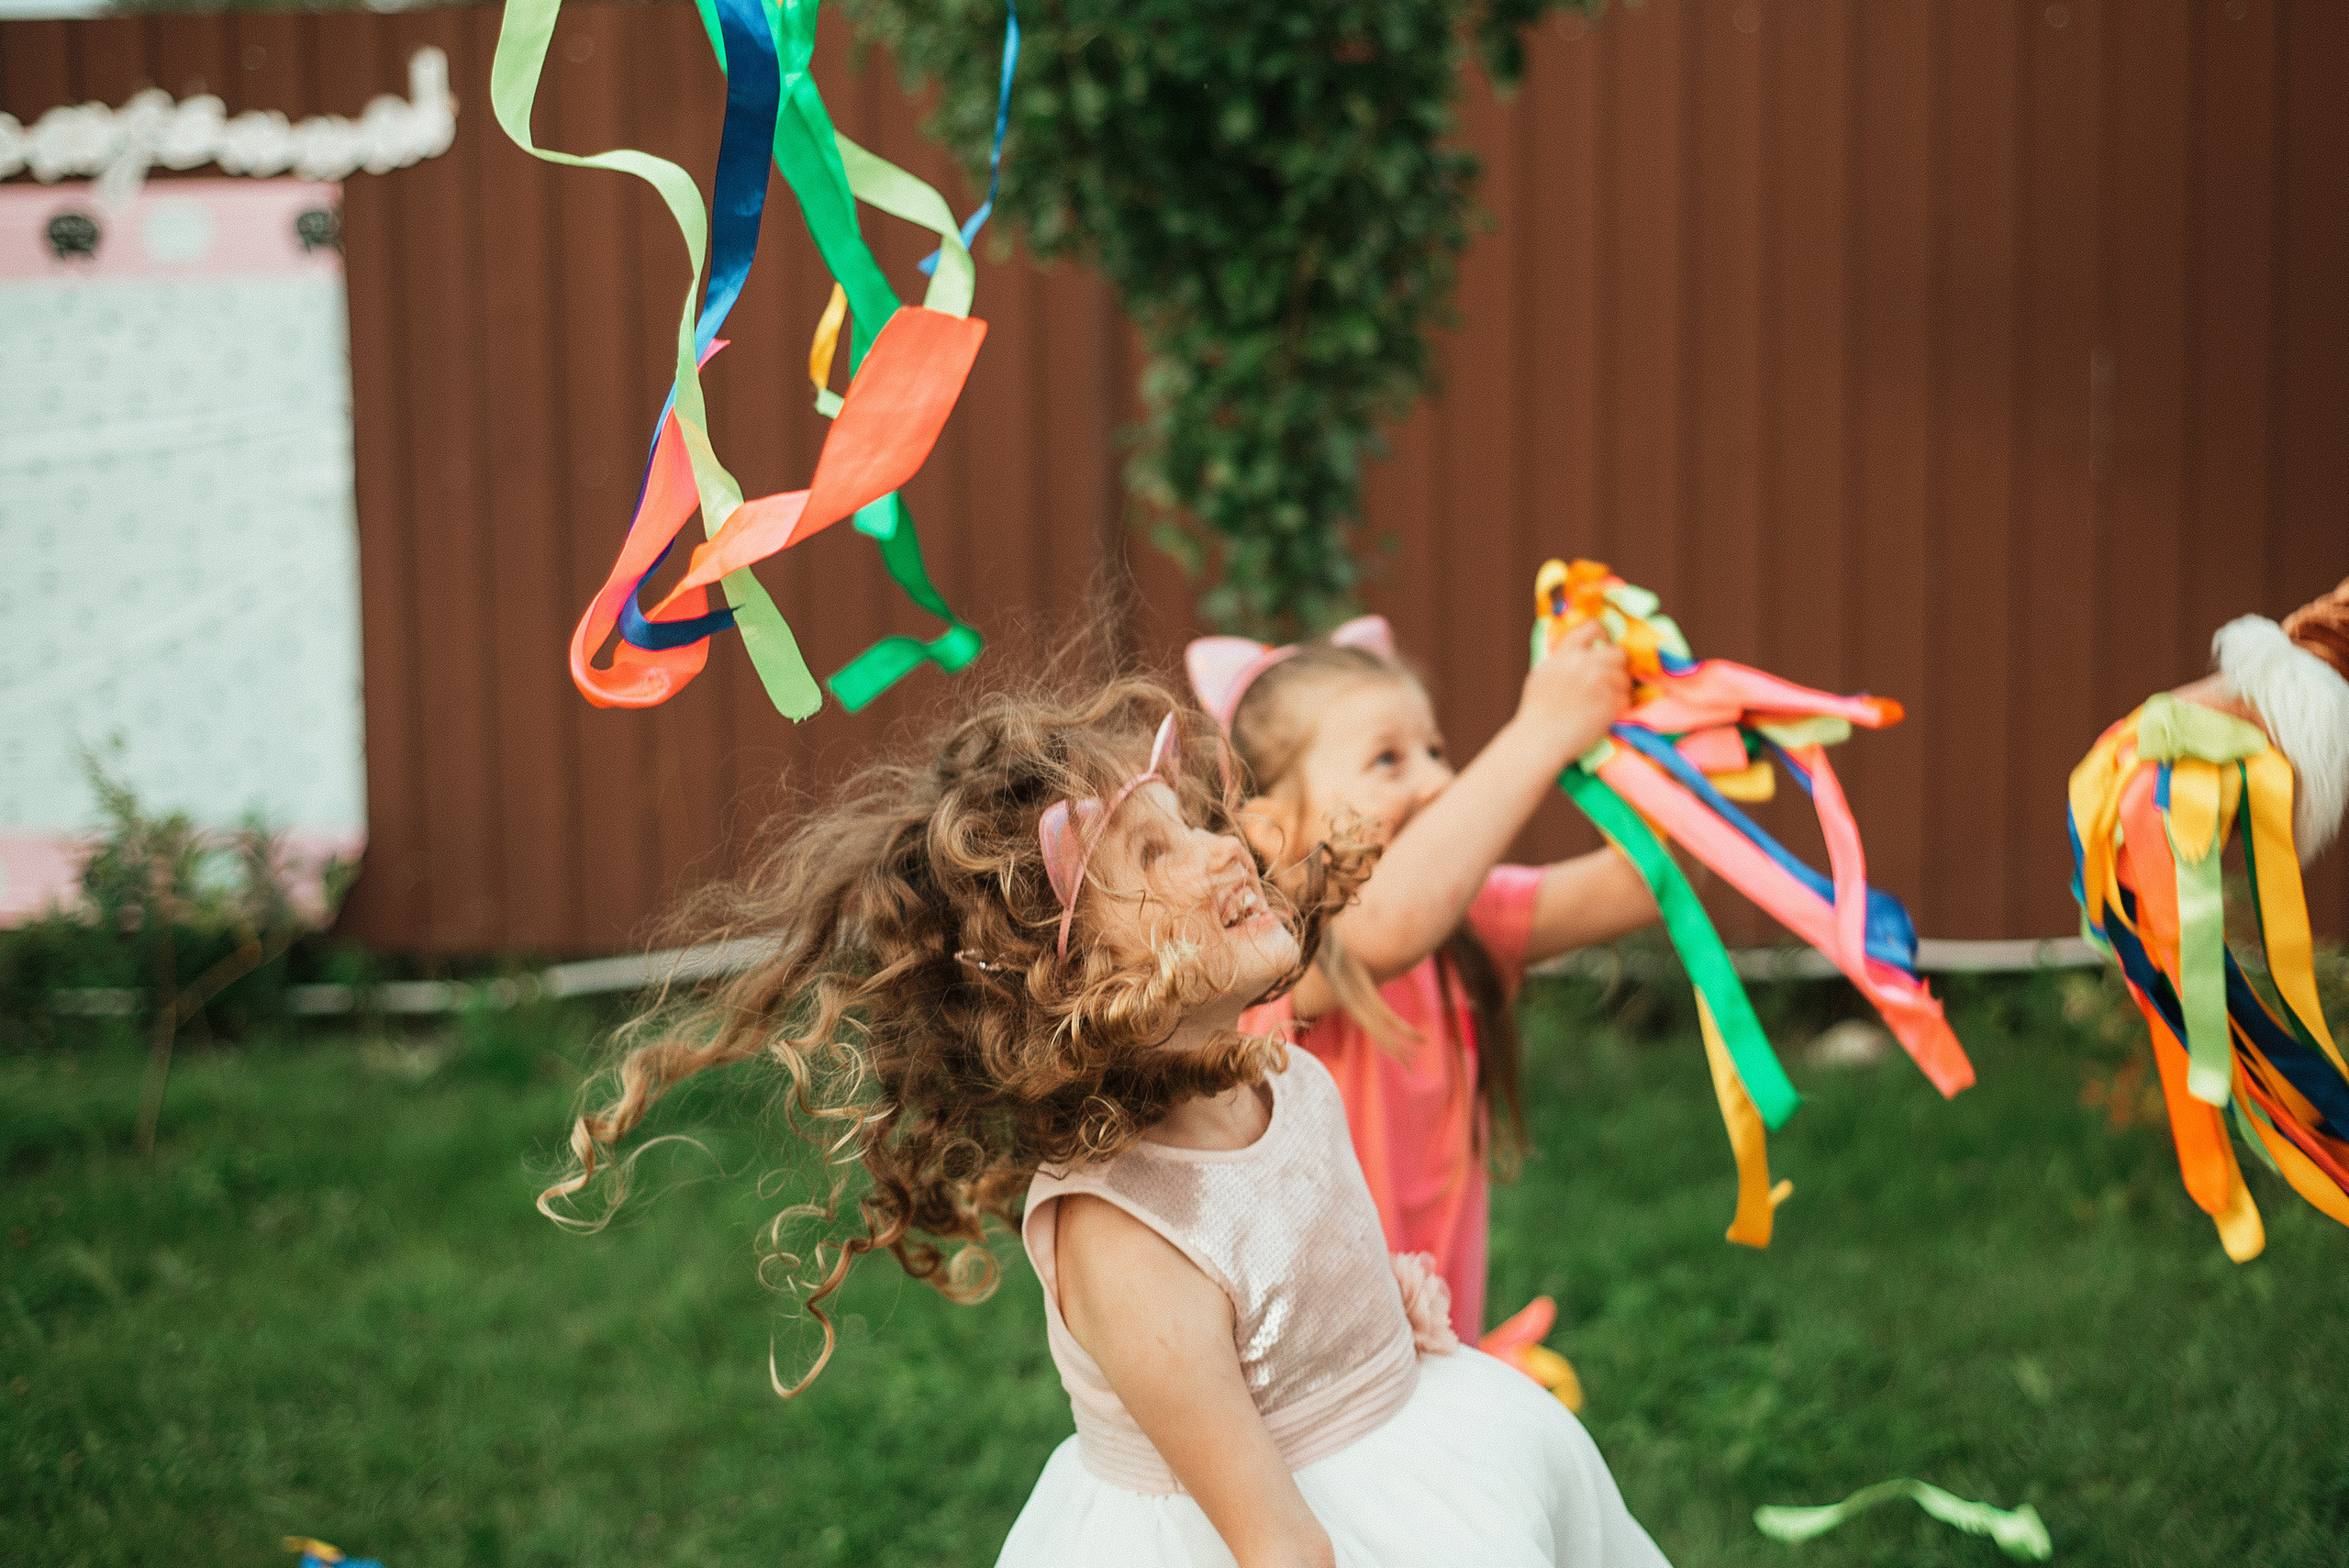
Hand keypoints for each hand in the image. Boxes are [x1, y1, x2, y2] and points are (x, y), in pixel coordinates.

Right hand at [1513, 619, 1630, 767]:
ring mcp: (1602, 682)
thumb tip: (1576, 654)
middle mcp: (1587, 662)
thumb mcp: (1543, 673)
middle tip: (1609, 679)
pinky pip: (1626, 699)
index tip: (1604, 645)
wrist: (1540, 737)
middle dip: (1616, 666)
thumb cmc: (1536, 711)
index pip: (1593, 627)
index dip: (1604, 635)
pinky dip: (1617, 707)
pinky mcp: (1612, 702)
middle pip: (1619, 653)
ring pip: (1624, 678)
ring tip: (1601, 702)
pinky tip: (1602, 715)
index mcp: (1567, 653)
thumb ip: (1562, 660)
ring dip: (1617, 689)